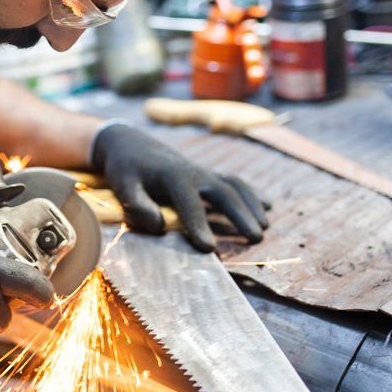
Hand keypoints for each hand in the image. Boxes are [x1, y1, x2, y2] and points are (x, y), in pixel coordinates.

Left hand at [92, 123, 269, 250]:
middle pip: (223, 191)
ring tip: (264, 228)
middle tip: (256, 237)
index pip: (189, 203)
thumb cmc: (126, 170)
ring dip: (251, 205)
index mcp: (172, 176)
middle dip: (240, 214)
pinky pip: (234, 181)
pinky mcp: (207, 174)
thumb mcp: (123, 185)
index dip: (199, 225)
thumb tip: (159, 226)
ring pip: (234, 186)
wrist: (129, 143)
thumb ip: (136, 205)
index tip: (209, 248)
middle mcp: (194, 172)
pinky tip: (268, 206)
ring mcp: (203, 172)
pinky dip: (252, 193)